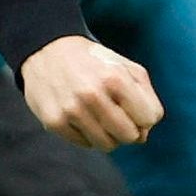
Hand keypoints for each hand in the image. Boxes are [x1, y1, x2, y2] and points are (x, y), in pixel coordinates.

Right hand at [21, 34, 162, 148]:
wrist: (46, 50)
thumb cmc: (93, 62)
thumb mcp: (125, 66)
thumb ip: (146, 97)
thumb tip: (144, 135)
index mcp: (114, 78)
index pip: (149, 118)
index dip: (144, 116)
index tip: (133, 108)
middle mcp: (92, 95)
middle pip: (129, 136)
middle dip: (128, 129)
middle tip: (117, 115)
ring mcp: (71, 110)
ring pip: (107, 145)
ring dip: (108, 135)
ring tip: (99, 116)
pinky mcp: (55, 122)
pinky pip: (85, 144)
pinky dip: (87, 135)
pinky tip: (81, 116)